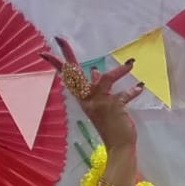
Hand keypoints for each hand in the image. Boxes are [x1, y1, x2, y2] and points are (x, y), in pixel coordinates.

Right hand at [40, 35, 143, 154]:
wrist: (118, 146)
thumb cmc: (110, 125)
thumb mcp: (100, 105)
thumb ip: (97, 88)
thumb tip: (95, 71)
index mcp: (83, 98)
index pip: (67, 79)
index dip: (56, 65)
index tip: (44, 53)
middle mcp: (88, 99)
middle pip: (75, 74)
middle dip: (67, 56)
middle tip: (60, 39)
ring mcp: (100, 102)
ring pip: (106, 79)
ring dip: (119, 71)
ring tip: (130, 64)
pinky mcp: (114, 106)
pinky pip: (124, 94)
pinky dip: (133, 90)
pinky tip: (140, 87)